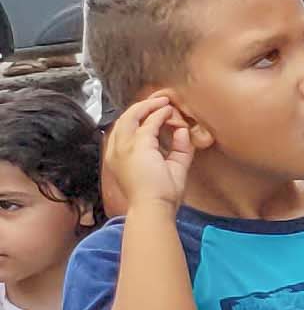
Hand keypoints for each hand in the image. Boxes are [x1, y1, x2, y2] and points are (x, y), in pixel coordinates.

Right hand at [102, 96, 196, 215]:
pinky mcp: (137, 146)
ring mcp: (124, 147)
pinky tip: (168, 111)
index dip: (140, 119)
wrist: (154, 207)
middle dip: (141, 107)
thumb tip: (182, 131)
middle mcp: (116, 150)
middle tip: (159, 101)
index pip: (124, 131)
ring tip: (163, 101)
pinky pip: (147, 122)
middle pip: (123, 119)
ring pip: (131, 116)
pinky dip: (158, 114)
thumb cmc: (160, 195)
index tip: (157, 114)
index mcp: (118, 157)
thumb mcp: (172, 167)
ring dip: (148, 106)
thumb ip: (178, 149)